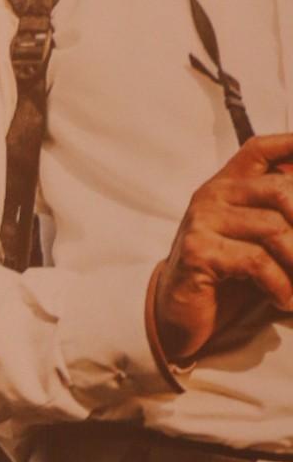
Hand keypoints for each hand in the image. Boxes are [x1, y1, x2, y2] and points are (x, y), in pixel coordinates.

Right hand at [151, 133, 292, 366]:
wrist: (179, 316)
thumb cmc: (226, 278)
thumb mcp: (255, 240)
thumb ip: (279, 215)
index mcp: (226, 186)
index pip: (260, 149)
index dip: (290, 145)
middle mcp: (212, 196)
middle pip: (280, 189)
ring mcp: (202, 221)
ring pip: (274, 229)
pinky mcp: (199, 251)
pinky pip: (257, 261)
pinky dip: (280, 285)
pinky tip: (282, 299)